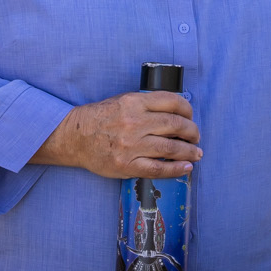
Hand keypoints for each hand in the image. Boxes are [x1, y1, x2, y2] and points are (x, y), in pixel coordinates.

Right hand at [31, 91, 201, 179]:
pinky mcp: (126, 165)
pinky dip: (176, 169)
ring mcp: (131, 145)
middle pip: (175, 125)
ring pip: (171, 148)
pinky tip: (185, 167)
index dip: (187, 110)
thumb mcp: (122, 101)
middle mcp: (134, 122)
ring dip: (189, 151)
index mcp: (134, 102)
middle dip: (192, 132)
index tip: (190, 116)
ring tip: (196, 153)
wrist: (74, 137)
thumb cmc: (99, 118)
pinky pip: (158, 168)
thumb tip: (176, 112)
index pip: (172, 102)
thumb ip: (146, 104)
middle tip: (196, 137)